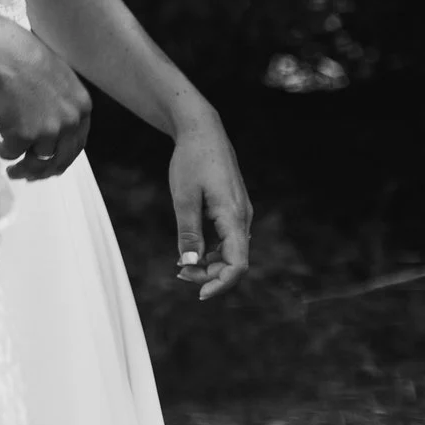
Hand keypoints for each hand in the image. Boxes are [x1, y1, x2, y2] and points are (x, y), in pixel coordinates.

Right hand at [0, 11, 91, 179]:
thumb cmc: (20, 56)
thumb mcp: (55, 76)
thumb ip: (60, 102)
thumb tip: (49, 121)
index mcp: (82, 106)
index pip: (78, 142)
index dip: (62, 155)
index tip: (50, 161)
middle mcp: (70, 122)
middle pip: (62, 158)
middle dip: (44, 170)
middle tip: (29, 174)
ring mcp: (48, 131)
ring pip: (38, 162)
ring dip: (23, 169)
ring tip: (11, 170)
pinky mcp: (23, 136)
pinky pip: (12, 154)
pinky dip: (1, 152)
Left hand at [168, 110, 253, 298]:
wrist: (203, 131)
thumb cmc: (192, 160)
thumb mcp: (183, 198)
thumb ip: (188, 233)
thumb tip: (190, 265)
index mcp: (234, 217)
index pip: (238, 264)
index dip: (221, 283)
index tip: (199, 293)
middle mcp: (243, 218)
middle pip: (235, 261)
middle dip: (211, 274)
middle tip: (180, 274)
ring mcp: (241, 213)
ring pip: (232, 251)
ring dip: (211, 263)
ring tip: (183, 266)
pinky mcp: (234, 209)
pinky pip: (228, 239)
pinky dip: (213, 249)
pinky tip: (193, 251)